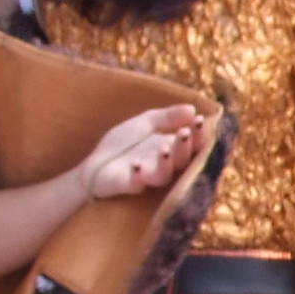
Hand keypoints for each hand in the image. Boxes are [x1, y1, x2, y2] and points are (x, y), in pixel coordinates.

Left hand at [79, 104, 202, 202]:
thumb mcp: (146, 123)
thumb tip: (193, 109)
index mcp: (171, 149)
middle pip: (181, 160)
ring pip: (162, 175)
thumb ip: (168, 116)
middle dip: (184, 147)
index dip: (198, 134)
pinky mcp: (128, 185)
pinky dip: (137, 175)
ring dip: (165, 162)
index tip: (200, 120)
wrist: (95, 166)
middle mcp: (163, 166)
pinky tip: (135, 164)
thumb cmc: (123, 145)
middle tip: (184, 133)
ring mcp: (146, 177)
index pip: (191, 144)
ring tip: (164, 149)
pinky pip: (135, 183)